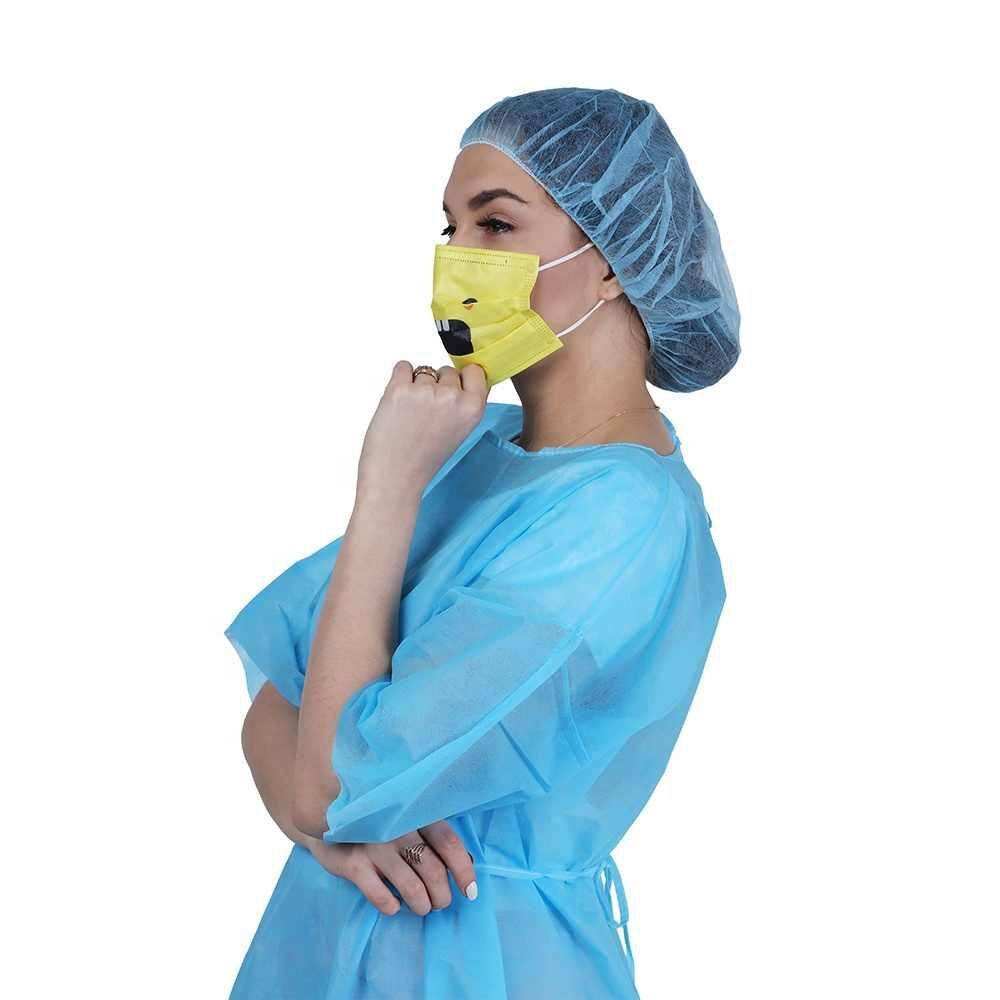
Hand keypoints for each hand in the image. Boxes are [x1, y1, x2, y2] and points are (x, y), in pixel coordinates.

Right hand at [306, 820, 477, 915]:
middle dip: (442, 894)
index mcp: (415, 814)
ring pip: (411, 885)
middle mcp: (397, 827)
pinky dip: (391, 906)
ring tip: (422, 908)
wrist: (325, 816)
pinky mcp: (353, 863)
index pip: (449, 842)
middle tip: (440, 903)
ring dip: (422, 904)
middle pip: (433, 869)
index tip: (469, 892)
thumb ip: (429, 835)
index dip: (463, 870)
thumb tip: (465, 864)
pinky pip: (380, 895)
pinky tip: (393, 906)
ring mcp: (374, 845)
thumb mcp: (404, 821)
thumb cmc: (377, 823)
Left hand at [356, 361, 488, 499]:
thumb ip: (466, 404)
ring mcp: (426, 391)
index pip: (475, 371)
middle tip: (426, 414)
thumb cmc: (423, 459)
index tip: (452, 389)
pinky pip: (402, 366)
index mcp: (472, 409)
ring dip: (415, 385)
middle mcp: (452, 397)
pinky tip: (398, 403)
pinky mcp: (399, 389)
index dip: (462, 378)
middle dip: (436, 385)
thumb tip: (466, 376)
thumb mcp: (460, 432)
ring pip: (423, 370)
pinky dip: (399, 379)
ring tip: (410, 414)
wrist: (395, 477)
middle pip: (447, 370)